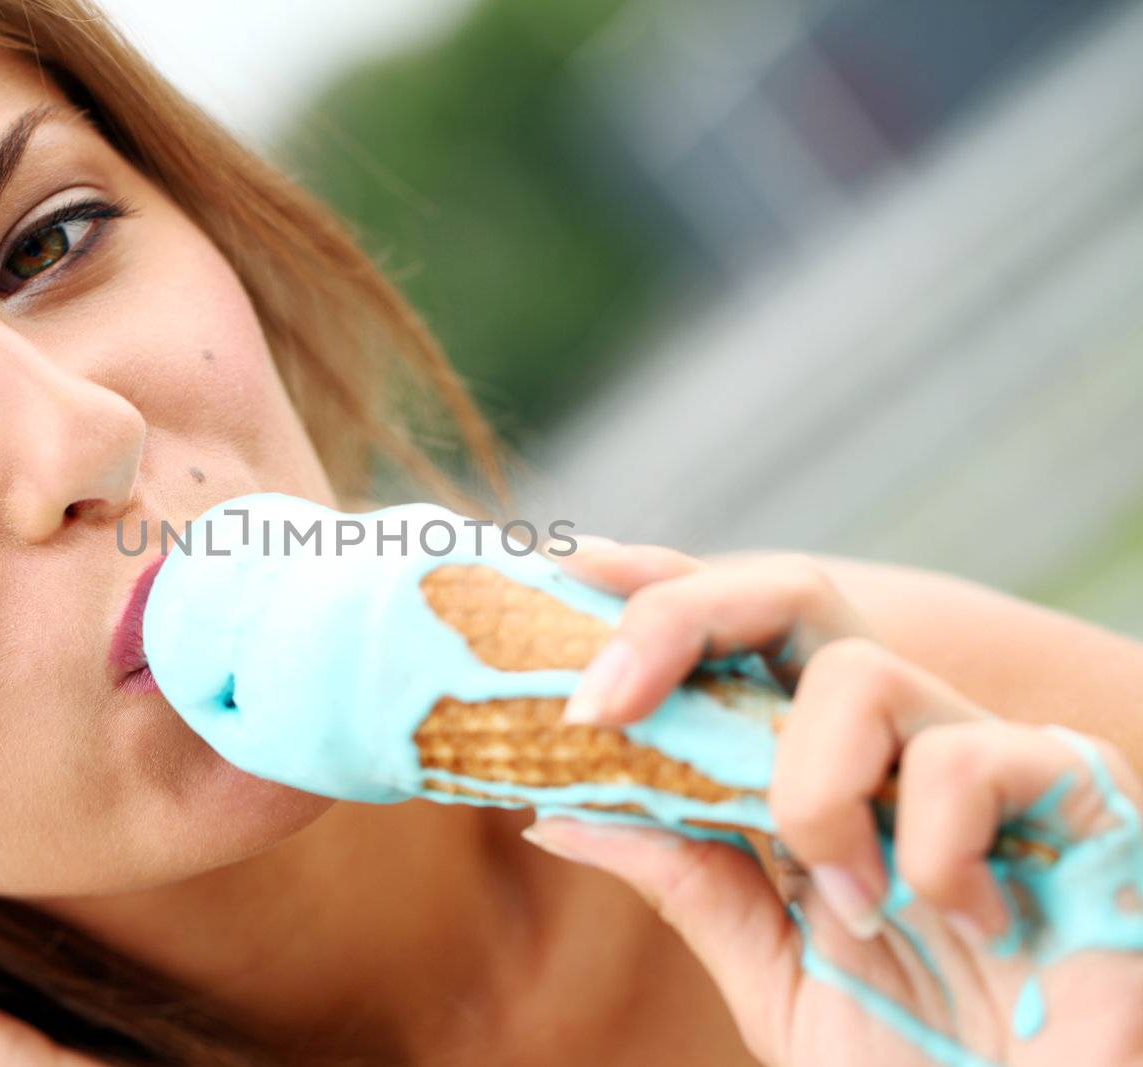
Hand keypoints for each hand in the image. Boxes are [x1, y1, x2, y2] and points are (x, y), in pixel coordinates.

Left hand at [527, 538, 1142, 1065]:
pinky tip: (959, 917)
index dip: (661, 595)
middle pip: (791, 598)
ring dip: (812, 791)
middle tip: (597, 705)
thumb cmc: (915, 1055)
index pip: (736, 644)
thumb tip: (553, 816)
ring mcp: (981, 756)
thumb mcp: (771, 962)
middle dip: (681, 621)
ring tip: (848, 902)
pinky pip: (972, 758)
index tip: (571, 568)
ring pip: (863, 672)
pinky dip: (932, 845)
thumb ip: (686, 878)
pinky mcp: (1075, 793)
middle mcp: (891, 743)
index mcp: (817, 769)